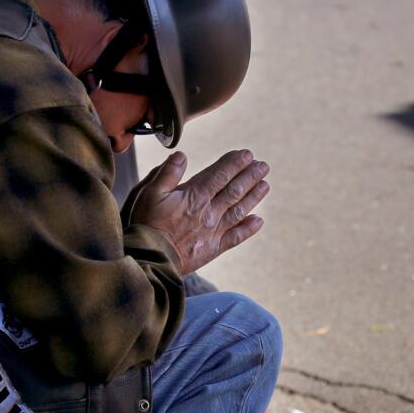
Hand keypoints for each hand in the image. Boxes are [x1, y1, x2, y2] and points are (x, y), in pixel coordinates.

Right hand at [128, 149, 268, 274]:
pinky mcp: (213, 248)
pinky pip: (235, 237)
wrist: (150, 259)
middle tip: (263, 165)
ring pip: (239, 210)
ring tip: (266, 185)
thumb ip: (167, 173)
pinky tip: (259, 220)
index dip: (235, 164)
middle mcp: (208, 212)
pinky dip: (248, 228)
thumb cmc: (147, 224)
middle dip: (250, 176)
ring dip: (254, 197)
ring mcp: (213, 231)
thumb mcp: (149, 193)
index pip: (220, 175)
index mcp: (194, 197)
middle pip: (234, 191)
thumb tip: (181, 156)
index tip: (247, 154)